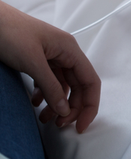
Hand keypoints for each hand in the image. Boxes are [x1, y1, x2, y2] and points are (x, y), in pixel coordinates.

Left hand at [0, 1, 100, 133]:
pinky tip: (36, 103)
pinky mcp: (39, 59)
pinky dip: (45, 95)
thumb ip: (51, 87)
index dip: (89, 104)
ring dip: (57, 103)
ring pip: (63, 85)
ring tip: (45, 119)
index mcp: (70, 50)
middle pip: (79, 85)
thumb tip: (65, 110)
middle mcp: (65, 53)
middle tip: (59, 125)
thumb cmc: (10, 33)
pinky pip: (49, 81)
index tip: (80, 125)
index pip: (90, 81)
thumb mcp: (32, 62)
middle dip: (72, 107)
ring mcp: (52, 56)